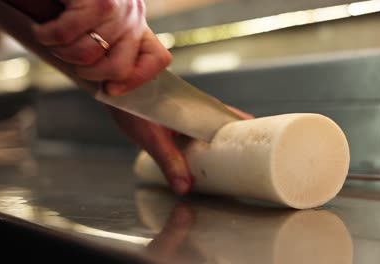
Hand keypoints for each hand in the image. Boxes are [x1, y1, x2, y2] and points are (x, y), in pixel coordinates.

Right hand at [32, 0, 170, 94]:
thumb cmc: (73, 1)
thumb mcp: (100, 22)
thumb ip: (110, 45)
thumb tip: (110, 85)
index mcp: (138, 24)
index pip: (158, 58)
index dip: (137, 80)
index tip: (112, 90)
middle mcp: (134, 16)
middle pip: (117, 68)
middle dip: (86, 72)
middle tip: (68, 57)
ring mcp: (117, 8)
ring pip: (87, 55)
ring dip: (61, 52)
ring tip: (52, 38)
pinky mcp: (97, 1)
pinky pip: (65, 35)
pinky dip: (46, 36)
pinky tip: (43, 29)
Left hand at [109, 106, 252, 194]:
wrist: (116, 87)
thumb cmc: (134, 103)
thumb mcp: (153, 137)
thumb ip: (169, 161)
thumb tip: (185, 187)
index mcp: (199, 107)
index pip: (232, 117)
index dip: (248, 129)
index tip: (263, 141)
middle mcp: (197, 108)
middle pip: (224, 126)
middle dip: (235, 142)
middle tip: (246, 161)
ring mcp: (188, 113)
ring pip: (211, 129)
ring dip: (219, 143)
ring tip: (227, 164)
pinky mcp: (178, 119)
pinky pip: (198, 131)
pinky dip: (204, 143)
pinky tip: (200, 158)